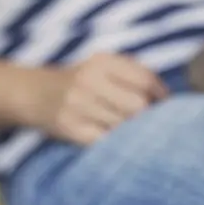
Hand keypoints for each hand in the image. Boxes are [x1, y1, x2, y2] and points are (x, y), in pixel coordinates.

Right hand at [22, 53, 167, 144]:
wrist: (36, 94)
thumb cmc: (84, 80)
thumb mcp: (105, 66)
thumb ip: (136, 74)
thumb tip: (167, 99)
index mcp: (102, 62)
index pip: (145, 79)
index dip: (161, 95)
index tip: (166, 105)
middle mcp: (89, 80)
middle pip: (137, 105)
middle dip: (148, 116)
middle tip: (149, 121)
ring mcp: (78, 106)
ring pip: (124, 126)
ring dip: (133, 131)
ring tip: (132, 129)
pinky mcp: (71, 129)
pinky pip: (106, 141)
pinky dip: (117, 142)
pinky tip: (117, 140)